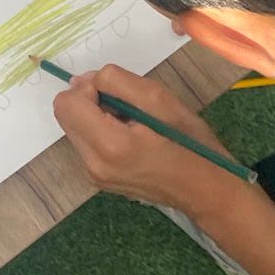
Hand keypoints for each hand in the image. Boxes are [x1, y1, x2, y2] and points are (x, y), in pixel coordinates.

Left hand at [54, 65, 246, 220]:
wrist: (209, 193)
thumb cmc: (192, 144)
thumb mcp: (160, 100)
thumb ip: (115, 81)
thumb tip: (82, 81)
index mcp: (109, 145)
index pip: (66, 102)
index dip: (89, 88)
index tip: (118, 94)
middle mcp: (93, 164)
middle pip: (65, 114)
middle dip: (91, 101)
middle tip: (127, 108)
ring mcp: (95, 176)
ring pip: (74, 126)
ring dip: (96, 116)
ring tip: (133, 125)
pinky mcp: (99, 180)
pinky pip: (85, 142)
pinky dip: (101, 132)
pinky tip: (131, 139)